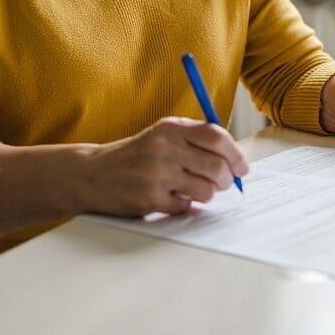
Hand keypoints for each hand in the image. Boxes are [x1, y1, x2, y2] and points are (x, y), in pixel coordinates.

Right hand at [78, 117, 248, 217]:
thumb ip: (195, 139)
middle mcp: (165, 148)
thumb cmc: (136, 155)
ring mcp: (157, 174)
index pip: (216, 137)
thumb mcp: (162, 134)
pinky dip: (185, 205)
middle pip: (217, 166)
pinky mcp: (150, 199)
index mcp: (171, 128)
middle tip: (223, 183)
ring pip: (206, 190)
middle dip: (226, 179)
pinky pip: (186, 206)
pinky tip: (172, 197)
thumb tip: (235, 159)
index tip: (242, 167)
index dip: (235, 154)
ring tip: (194, 190)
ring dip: (207, 194)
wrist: (93, 174)